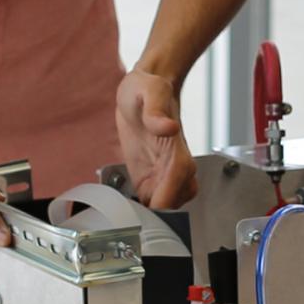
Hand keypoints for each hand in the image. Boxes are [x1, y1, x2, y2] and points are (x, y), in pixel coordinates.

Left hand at [115, 70, 194, 208]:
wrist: (143, 89)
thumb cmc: (147, 88)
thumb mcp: (149, 91)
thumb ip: (156, 110)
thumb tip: (168, 126)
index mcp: (177, 150)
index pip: (178, 184)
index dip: (164, 201)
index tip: (147, 210)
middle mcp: (175, 167)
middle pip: (176, 204)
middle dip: (157, 214)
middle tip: (130, 214)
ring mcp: (164, 175)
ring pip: (168, 208)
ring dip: (150, 213)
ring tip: (125, 210)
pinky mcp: (150, 178)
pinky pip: (152, 204)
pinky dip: (142, 209)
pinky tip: (125, 204)